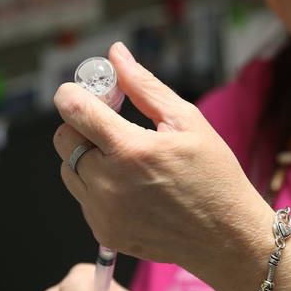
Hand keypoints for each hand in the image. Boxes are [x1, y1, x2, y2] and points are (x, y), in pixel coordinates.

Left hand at [52, 42, 270, 278]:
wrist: (227, 237)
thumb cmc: (214, 176)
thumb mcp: (187, 121)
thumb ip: (144, 87)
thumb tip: (115, 54)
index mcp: (130, 150)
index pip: (73, 110)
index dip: (72, 94)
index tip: (84, 91)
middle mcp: (109, 184)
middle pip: (63, 138)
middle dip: (81, 125)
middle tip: (113, 126)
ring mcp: (103, 212)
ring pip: (67, 168)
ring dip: (85, 156)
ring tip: (124, 159)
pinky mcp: (103, 232)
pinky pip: (82, 197)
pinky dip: (96, 186)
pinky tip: (130, 186)